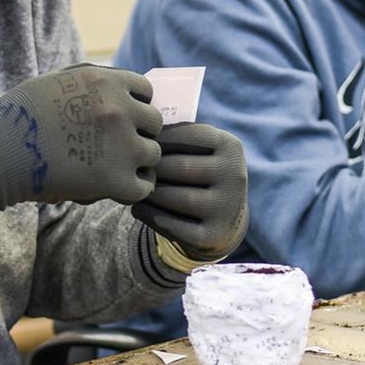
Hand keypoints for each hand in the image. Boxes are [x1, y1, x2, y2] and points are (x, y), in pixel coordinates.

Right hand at [0, 64, 162, 212]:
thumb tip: (123, 88)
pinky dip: (131, 189)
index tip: (119, 118)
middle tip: (115, 146)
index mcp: (107, 82)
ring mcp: (122, 146)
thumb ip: (95, 82)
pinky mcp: (116, 180)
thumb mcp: (59, 81)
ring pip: (153, 154)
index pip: (146, 91)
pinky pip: (144, 186)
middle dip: (138, 133)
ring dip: (136, 162)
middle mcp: (120, 110)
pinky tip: (112, 188)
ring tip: (111, 168)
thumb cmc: (20, 116)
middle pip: (154, 123)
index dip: (135, 105)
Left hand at [132, 122, 248, 260]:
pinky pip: (169, 224)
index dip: (158, 138)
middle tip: (131, 169)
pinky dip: (148, 214)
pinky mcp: (211, 235)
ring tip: (133, 187)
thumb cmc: (201, 173)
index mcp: (231, 147)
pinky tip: (138, 207)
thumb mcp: (202, 151)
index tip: (140, 142)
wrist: (225, 219)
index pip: (187, 135)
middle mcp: (234, 176)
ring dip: (146, 192)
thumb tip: (140, 129)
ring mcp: (225, 208)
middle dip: (151, 168)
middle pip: (177, 167)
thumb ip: (178, 137)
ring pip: (171, 196)